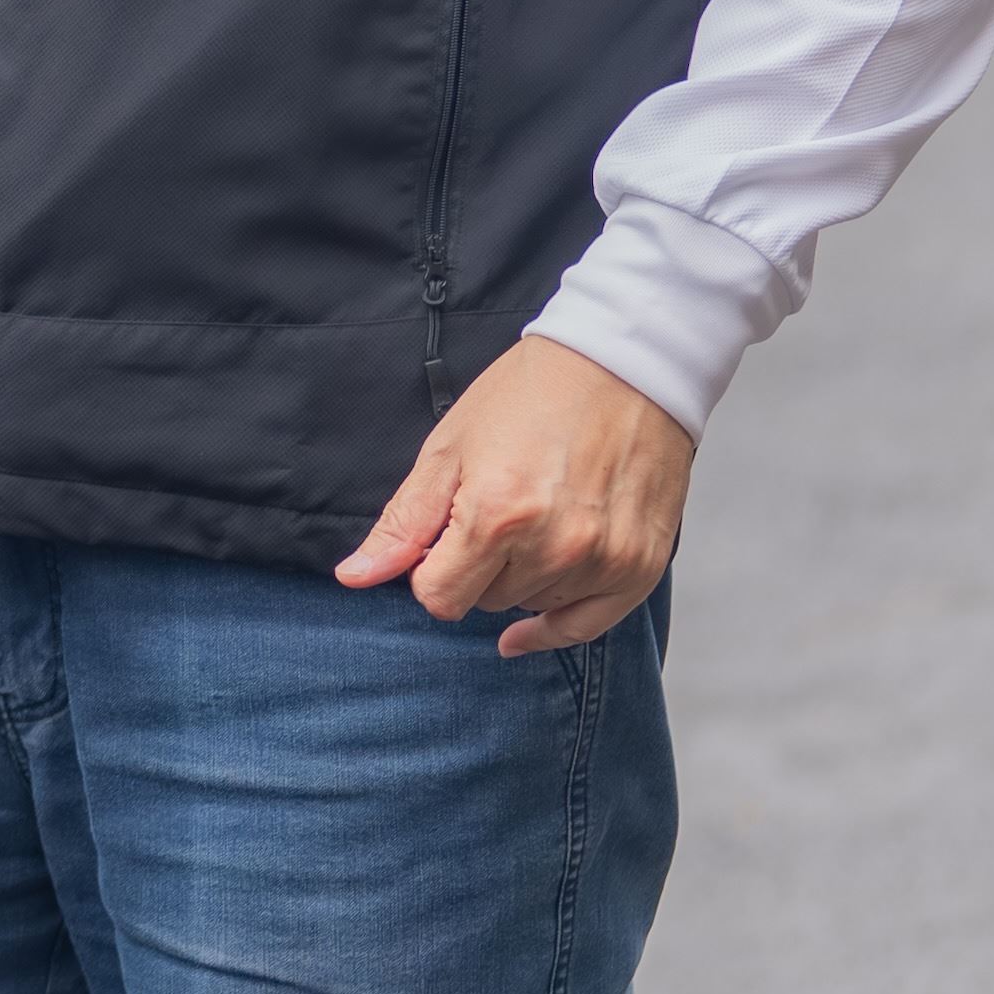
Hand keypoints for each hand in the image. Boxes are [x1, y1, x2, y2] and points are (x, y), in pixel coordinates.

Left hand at [333, 332, 692, 656]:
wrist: (623, 364)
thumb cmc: (530, 395)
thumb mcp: (449, 449)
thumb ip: (405, 522)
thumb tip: (354, 577)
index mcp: (498, 516)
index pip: (439, 598)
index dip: (431, 571)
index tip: (443, 540)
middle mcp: (554, 547)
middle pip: (486, 601)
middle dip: (477, 569)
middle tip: (497, 511)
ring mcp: (604, 559)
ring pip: (532, 604)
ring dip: (522, 577)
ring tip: (538, 515)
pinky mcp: (640, 565)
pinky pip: (586, 626)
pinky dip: (554, 625)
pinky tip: (526, 629)